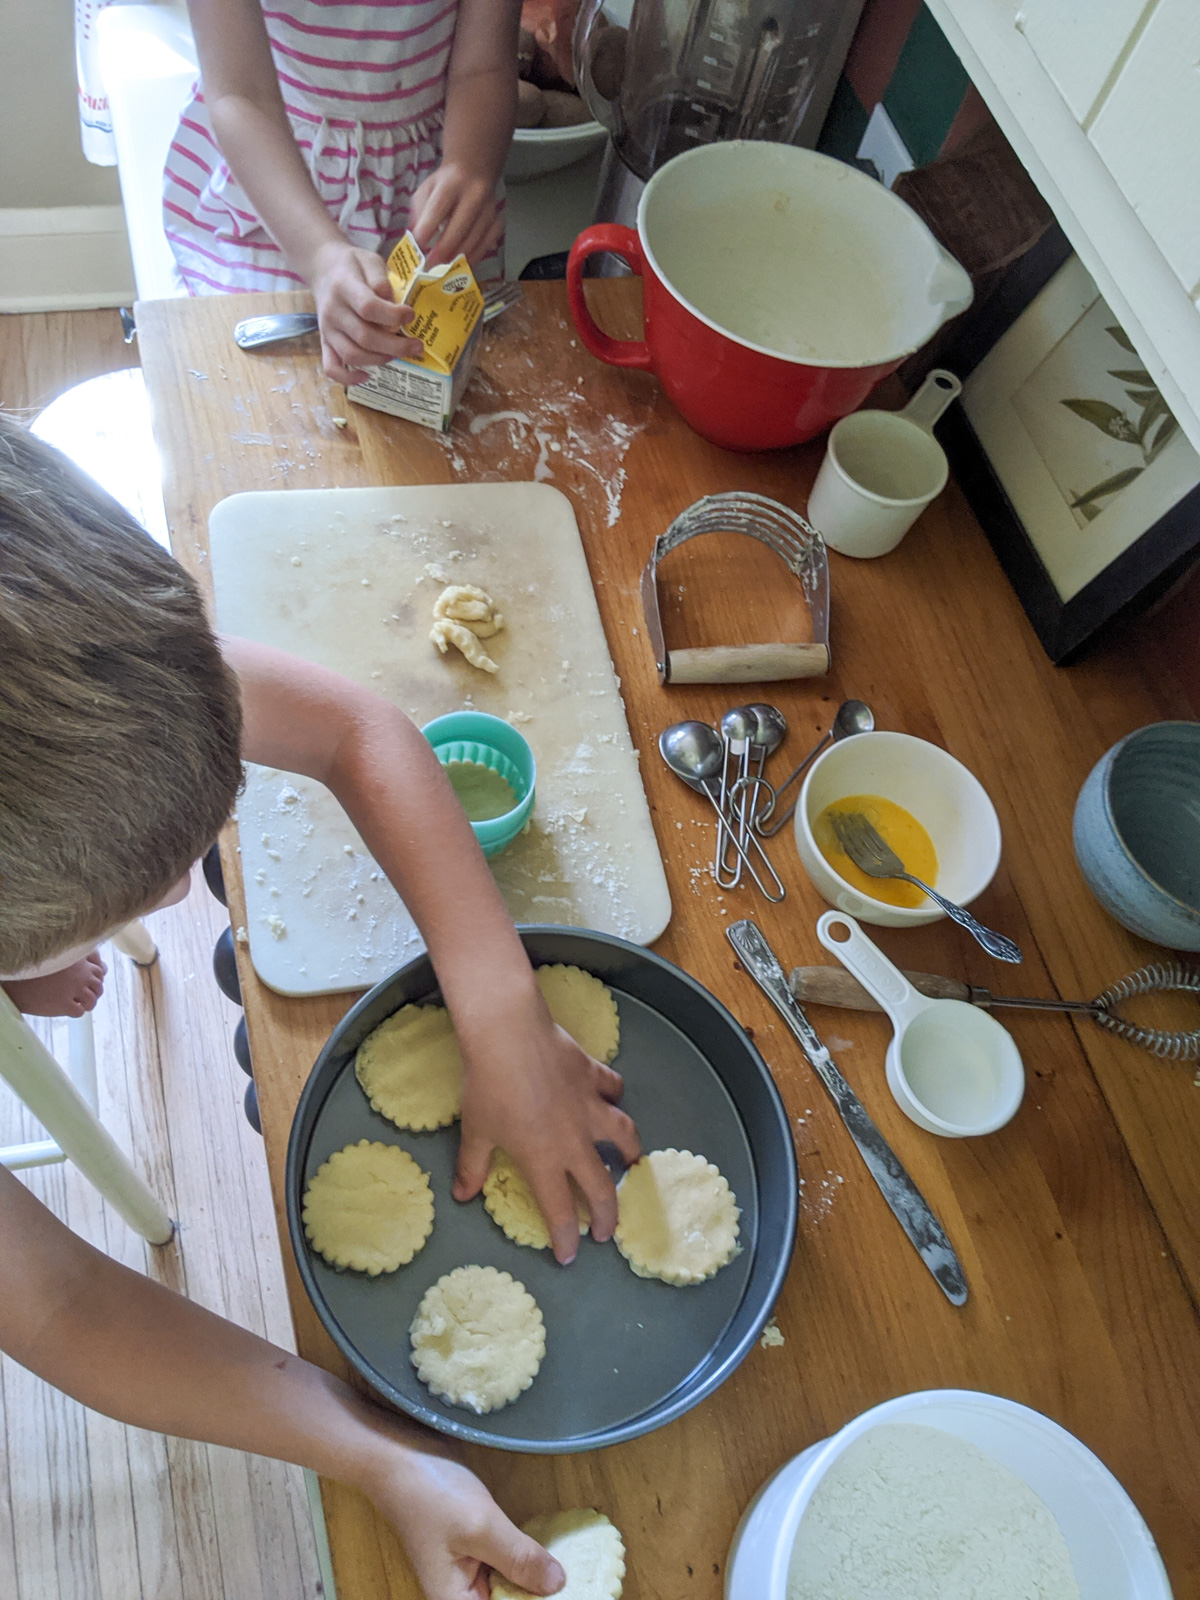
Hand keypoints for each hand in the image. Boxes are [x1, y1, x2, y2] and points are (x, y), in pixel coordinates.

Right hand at [4, 953, 106, 1017]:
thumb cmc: (37, 970)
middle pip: (98, 987)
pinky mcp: (63, 1004)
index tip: (88, 984)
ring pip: (91, 1001)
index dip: (96, 979)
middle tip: (85, 997)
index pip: (100, 972)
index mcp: (79, 961)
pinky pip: (79, 1011)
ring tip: (79, 1005)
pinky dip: (77, 1011)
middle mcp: (79, 975)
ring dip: (87, 1004)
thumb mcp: (60, 959)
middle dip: (94, 993)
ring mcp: (73, 990)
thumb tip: (102, 968)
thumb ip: (80, 960)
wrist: (17, 983)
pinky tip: (69, 1009)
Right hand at [310, 240, 423, 384]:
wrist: (322, 268)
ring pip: (352, 355)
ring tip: (398, 354)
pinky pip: (331, 367)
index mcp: (344, 287)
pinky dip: (348, 378)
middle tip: (417, 346)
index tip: (411, 315)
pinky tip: (367, 376)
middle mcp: (333, 311)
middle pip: (364, 337)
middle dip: (395, 345)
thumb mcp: (369, 261)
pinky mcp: (324, 342)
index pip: (368, 307)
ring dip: (379, 359)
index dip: (393, 316)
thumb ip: (381, 279)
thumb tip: (393, 302)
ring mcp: (327, 330)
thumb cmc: (352, 265)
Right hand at [369, 1443, 564, 1599]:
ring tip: (570, 1567)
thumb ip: (519, 1558)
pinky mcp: (473, 1548)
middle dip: (537, 1592)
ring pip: (510, 1585)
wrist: (397, 1453)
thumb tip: (558, 1585)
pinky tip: (550, 1551)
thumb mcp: (481, 1526)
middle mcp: (460, 1593)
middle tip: (575, 1576)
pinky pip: (505, 1563)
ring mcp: (466, 1570)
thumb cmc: (433, 1492)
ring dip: (535, 1577)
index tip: (571, 1589)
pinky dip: (525, 1559)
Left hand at [411, 161, 502, 268]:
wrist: (473, 171)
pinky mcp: (497, 220)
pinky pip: (487, 244)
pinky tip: (462, 264)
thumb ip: (419, 213)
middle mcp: (474, 195)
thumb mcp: (426, 190)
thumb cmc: (445, 185)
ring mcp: (489, 209)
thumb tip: (415, 242)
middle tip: (431, 267)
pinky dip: (474, 257)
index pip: (438, 209)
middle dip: (443, 251)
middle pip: (459, 229)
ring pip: (474, 240)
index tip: (418, 248)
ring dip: (458, 258)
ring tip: (444, 270)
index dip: (427, 231)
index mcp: (451, 184)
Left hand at [452, 989, 640, 1264]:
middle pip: (601, 1185)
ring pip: (623, 1135)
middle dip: (608, 1214)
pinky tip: (612, 1096)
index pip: (560, 1210)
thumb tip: (462, 1196)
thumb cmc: (488, 1088)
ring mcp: (589, 1107)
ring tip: (631, 1161)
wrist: (509, 1036)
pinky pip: (612, 1087)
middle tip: (608, 1230)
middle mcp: (574, 1140)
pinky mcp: (593, 1076)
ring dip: (630, 1152)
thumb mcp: (476, 1131)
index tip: (570, 1256)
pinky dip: (614, 1094)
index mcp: (544, 1160)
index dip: (566, 1238)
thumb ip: (472, 1167)